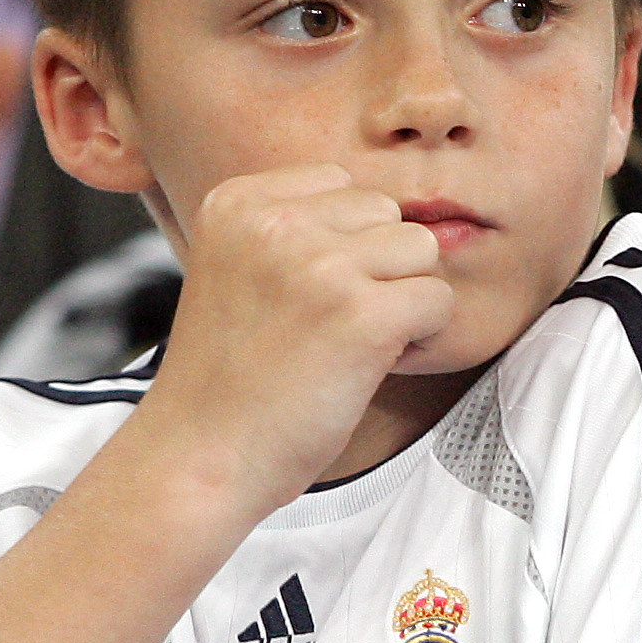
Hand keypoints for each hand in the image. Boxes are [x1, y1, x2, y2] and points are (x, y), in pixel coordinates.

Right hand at [135, 163, 454, 523]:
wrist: (202, 456)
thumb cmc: (231, 377)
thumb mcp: (238, 269)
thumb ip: (294, 229)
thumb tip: (390, 209)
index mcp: (238, 201)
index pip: (343, 187)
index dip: (346, 247)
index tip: (309, 299)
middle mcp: (276, 221)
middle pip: (387, 214)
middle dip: (379, 270)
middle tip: (335, 327)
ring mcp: (319, 265)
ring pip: (420, 251)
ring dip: (404, 300)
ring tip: (354, 344)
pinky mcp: (362, 315)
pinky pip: (439, 299)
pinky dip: (423, 336)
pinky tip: (374, 364)